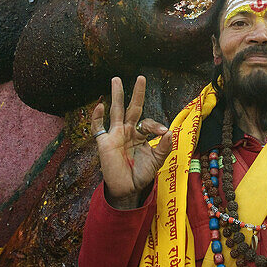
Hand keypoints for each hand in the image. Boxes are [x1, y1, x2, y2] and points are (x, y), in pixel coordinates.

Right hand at [82, 0, 217, 68]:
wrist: (113, 32)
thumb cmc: (131, 6)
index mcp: (175, 35)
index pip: (214, 22)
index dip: (226, 3)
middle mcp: (183, 53)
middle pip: (220, 37)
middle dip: (229, 15)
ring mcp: (184, 61)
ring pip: (216, 46)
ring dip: (224, 25)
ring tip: (227, 3)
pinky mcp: (185, 62)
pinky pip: (208, 50)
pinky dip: (216, 33)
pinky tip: (216, 16)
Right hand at [91, 75, 171, 209]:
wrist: (127, 189)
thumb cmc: (141, 175)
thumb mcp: (156, 161)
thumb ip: (164, 147)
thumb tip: (169, 132)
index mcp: (141, 134)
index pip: (148, 122)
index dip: (156, 125)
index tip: (163, 132)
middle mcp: (128, 131)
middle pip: (132, 108)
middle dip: (137, 93)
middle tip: (141, 77)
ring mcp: (115, 135)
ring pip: (116, 110)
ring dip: (116, 95)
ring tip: (116, 79)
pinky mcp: (104, 143)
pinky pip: (98, 128)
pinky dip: (97, 117)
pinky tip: (100, 105)